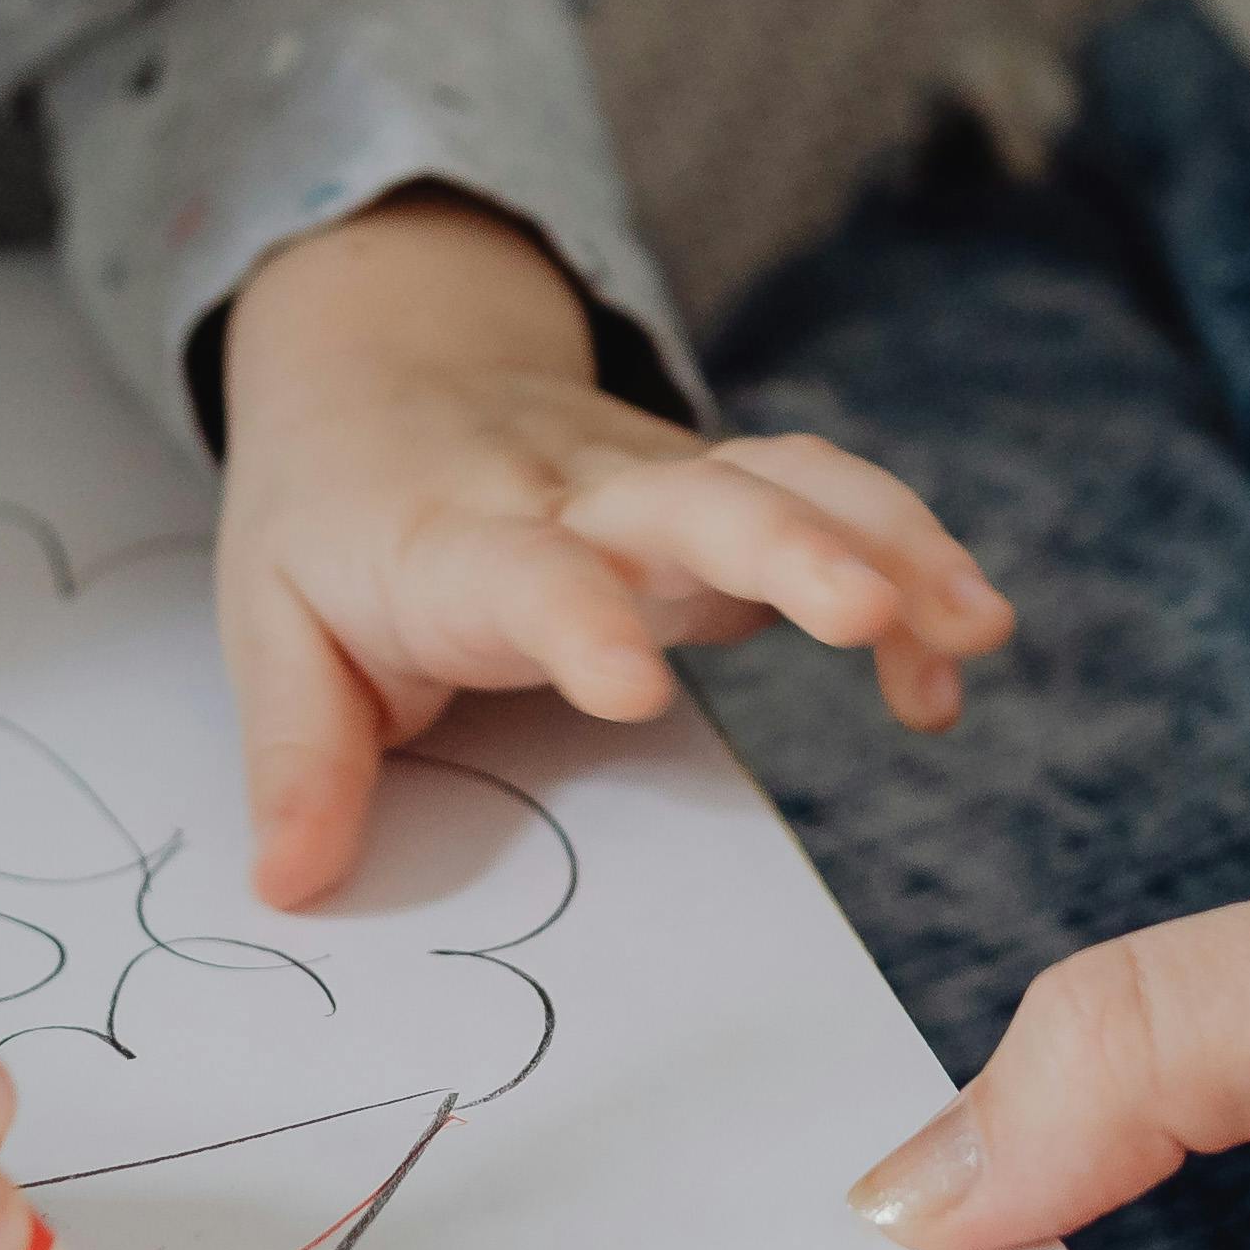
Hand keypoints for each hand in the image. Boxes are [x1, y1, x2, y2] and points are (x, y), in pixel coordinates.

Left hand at [213, 192, 1013, 902]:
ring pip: (786, 478)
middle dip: (786, 549)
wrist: (380, 364)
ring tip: (975, 626)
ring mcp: (656, 479)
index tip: (634, 689)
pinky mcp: (715, 483)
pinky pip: (825, 496)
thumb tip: (288, 886)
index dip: (580, 620)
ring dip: (888, 539)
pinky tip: (954, 652)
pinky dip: (905, 557)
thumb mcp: (274, 628)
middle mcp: (572, 495)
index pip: (523, 572)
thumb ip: (298, 757)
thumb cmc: (333, 519)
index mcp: (451, 540)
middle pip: (691, 499)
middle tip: (866, 612)